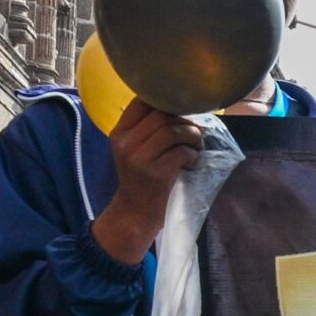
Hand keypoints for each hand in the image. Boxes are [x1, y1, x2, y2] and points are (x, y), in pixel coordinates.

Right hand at [89, 98, 205, 265]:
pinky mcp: (155, 174)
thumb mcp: (134, 150)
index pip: (141, 102)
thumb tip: (180, 108)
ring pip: (172, 132)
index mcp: (119, 132)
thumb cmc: (141, 179)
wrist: (135, 213)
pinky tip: (191, 162)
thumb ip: (148, 130)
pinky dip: (192, 155)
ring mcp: (139, 158)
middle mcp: (125, 142)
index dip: (166, 102)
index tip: (180, 113)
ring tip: (196, 146)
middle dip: (185, 121)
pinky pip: (181, 152)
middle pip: (161, 115)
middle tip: (195, 133)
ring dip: (192, 137)